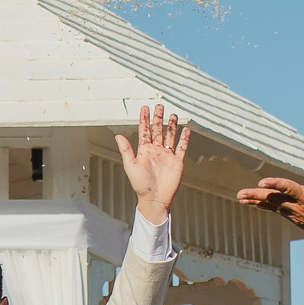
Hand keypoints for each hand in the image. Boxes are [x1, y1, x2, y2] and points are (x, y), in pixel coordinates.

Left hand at [114, 106, 189, 221]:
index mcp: (144, 151)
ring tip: (173, 114)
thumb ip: (126, 150)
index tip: (145, 108)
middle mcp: (156, 151)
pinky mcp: (177, 162)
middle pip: (158, 130)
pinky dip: (185, 139)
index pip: (144, 131)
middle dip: (158, 118)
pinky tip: (186, 130)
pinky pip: (182, 148)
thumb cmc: (140, 185)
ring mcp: (167, 156)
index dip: (145, 119)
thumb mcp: (131, 166)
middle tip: (159, 106)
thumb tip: (117, 136)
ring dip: (171, 126)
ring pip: (170, 136)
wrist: (155, 198)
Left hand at [237, 159, 303, 248]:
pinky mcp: (292, 217)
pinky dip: (264, 205)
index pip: (288, 188)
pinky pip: (275, 210)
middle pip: (273, 198)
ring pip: (271, 205)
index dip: (275, 184)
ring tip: (240, 197)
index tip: (262, 182)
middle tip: (240, 194)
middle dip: (256, 195)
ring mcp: (293, 213)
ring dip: (255, 201)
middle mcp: (297, 206)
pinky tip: (254, 203)